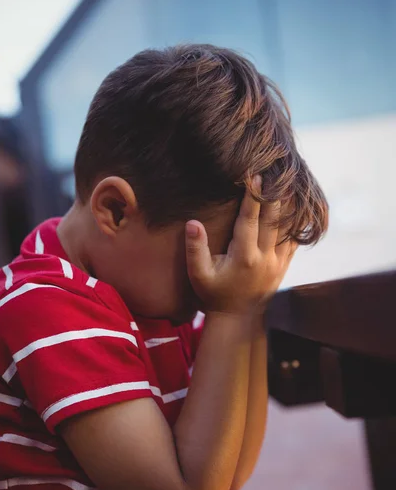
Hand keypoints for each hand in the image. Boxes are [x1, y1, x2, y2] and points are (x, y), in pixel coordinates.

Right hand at [185, 178, 295, 314]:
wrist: (238, 318)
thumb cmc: (214, 295)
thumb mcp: (199, 275)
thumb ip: (195, 250)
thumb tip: (192, 223)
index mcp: (244, 257)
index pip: (250, 220)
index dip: (253, 197)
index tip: (256, 176)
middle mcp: (265, 258)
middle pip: (273, 219)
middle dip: (274, 194)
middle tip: (277, 171)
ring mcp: (278, 262)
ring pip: (287, 228)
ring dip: (288, 205)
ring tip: (290, 182)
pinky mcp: (284, 265)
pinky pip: (294, 240)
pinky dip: (296, 222)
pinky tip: (297, 206)